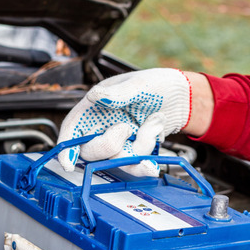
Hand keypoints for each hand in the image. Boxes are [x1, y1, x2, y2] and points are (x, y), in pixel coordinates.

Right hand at [56, 68, 191, 176]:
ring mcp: (119, 142)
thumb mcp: (139, 84)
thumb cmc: (157, 85)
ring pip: (115, 160)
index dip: (66, 146)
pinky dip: (144, 165)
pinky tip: (153, 165)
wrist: (182, 99)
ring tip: (155, 121)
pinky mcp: (134, 152)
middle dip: (108, 144)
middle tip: (126, 127)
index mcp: (95, 107)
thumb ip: (117, 92)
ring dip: (139, 145)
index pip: (73, 128)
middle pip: (90, 150)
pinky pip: (133, 166)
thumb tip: (95, 95)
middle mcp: (103, 127)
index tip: (67, 161)